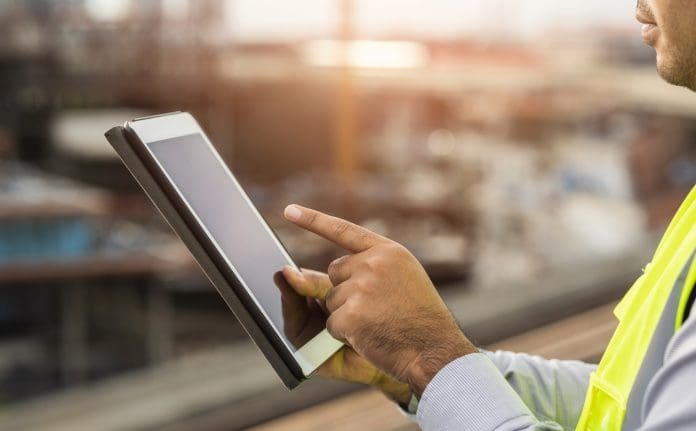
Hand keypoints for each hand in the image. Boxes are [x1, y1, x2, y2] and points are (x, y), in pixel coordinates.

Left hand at [283, 205, 476, 396]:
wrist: (435, 351)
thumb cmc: (422, 319)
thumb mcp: (406, 277)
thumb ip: (375, 265)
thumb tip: (328, 267)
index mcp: (388, 252)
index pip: (344, 230)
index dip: (314, 220)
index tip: (290, 211)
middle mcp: (373, 264)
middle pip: (335, 272)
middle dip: (345, 290)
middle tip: (377, 308)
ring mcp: (361, 288)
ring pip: (331, 299)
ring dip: (346, 315)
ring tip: (378, 323)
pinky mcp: (351, 314)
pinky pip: (332, 323)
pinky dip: (345, 335)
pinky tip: (370, 336)